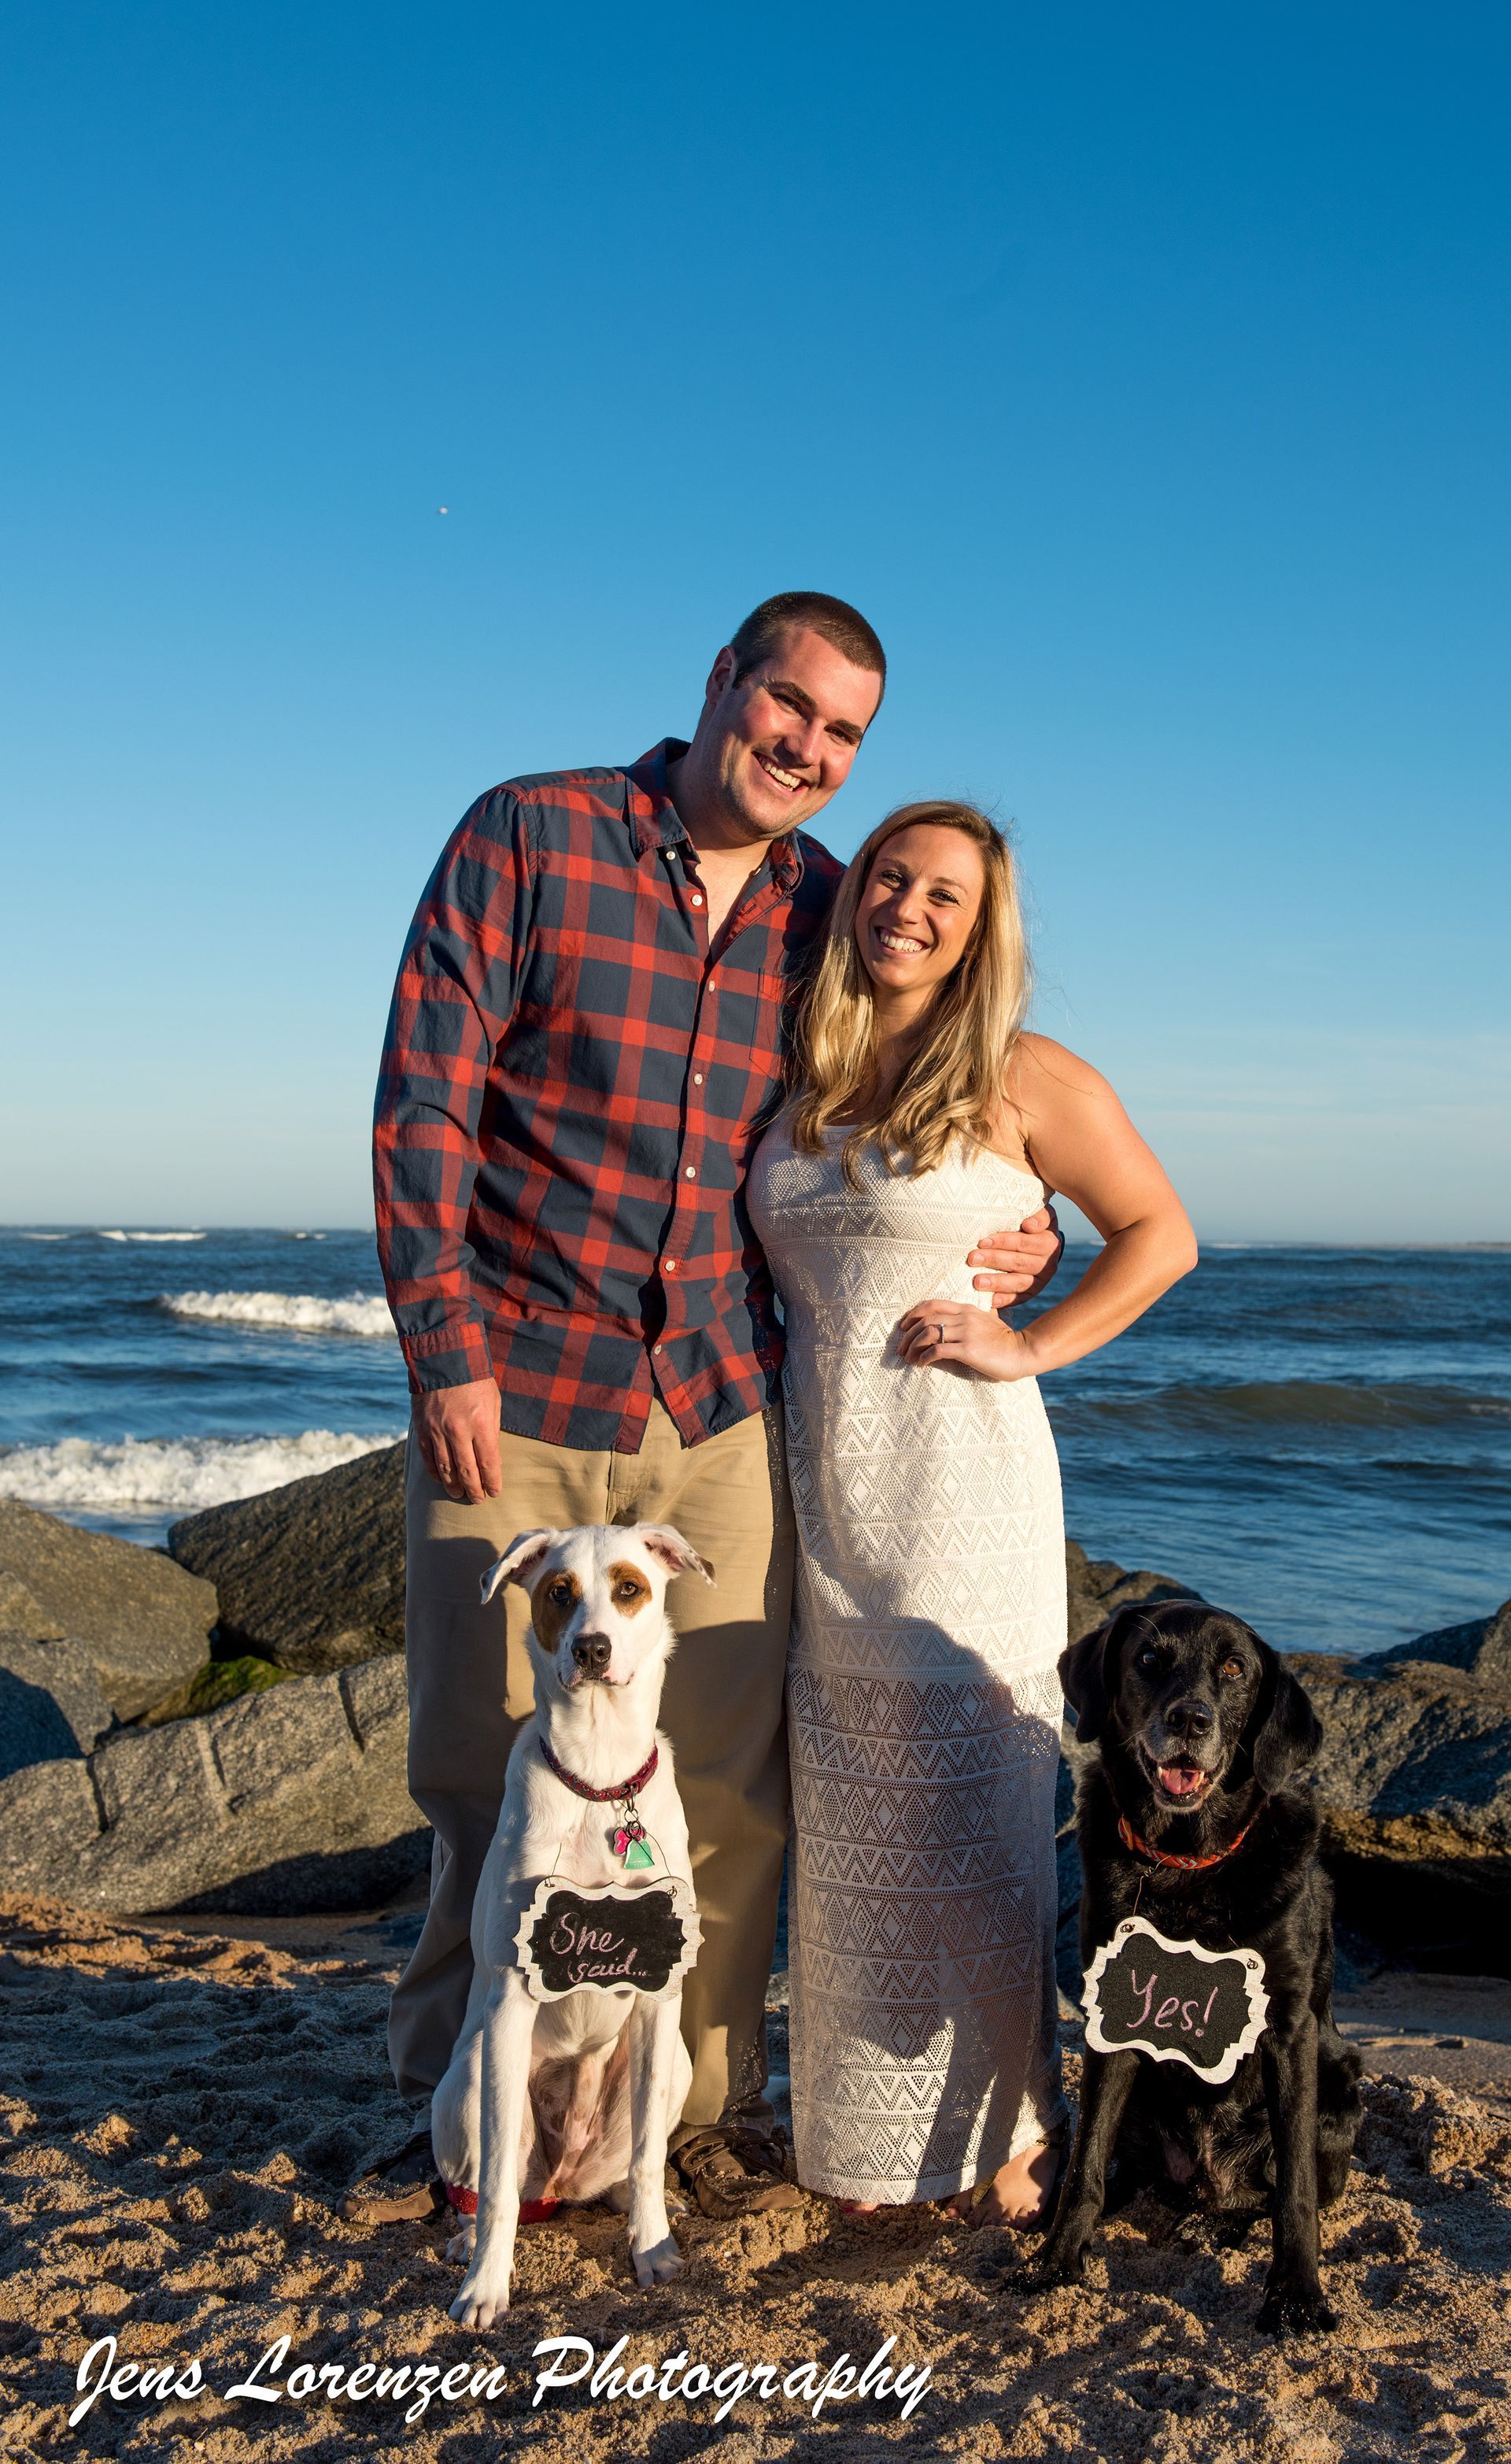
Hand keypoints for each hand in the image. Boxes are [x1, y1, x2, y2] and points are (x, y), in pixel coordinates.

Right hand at [414, 1377, 502, 1502]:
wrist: (444, 1359)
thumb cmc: (475, 1380)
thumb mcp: (493, 1403)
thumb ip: (492, 1431)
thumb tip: (491, 1460)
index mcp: (481, 1424)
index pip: (488, 1463)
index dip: (492, 1482)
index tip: (495, 1492)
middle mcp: (458, 1431)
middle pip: (467, 1472)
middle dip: (474, 1490)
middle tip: (478, 1500)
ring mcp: (437, 1431)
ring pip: (445, 1469)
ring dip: (453, 1486)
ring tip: (460, 1494)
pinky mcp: (422, 1429)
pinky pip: (428, 1459)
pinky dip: (435, 1473)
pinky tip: (442, 1480)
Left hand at [895, 1301, 1035, 1381]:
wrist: (1023, 1353)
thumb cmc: (1005, 1341)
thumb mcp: (988, 1321)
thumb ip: (973, 1317)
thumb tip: (962, 1319)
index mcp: (966, 1309)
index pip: (932, 1304)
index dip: (913, 1314)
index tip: (903, 1326)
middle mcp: (964, 1317)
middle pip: (925, 1319)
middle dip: (908, 1334)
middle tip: (901, 1348)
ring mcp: (966, 1333)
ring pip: (928, 1333)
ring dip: (913, 1346)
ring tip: (908, 1358)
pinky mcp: (968, 1350)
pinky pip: (938, 1351)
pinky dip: (924, 1358)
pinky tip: (920, 1365)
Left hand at [968, 1204, 1062, 1305]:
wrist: (1042, 1245)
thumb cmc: (1031, 1224)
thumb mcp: (1040, 1214)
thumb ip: (1038, 1214)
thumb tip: (1029, 1225)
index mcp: (1049, 1241)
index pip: (1025, 1241)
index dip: (1004, 1241)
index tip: (983, 1241)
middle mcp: (1048, 1262)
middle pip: (1019, 1261)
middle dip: (993, 1260)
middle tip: (972, 1258)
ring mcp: (1041, 1279)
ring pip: (1019, 1282)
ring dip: (997, 1282)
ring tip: (977, 1282)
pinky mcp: (1033, 1292)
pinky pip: (1019, 1298)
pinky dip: (1004, 1299)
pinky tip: (990, 1300)